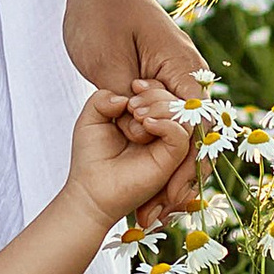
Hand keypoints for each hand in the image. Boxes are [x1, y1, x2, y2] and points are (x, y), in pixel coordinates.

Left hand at [64, 0, 210, 225]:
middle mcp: (187, 80)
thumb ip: (128, 97)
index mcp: (183, 71)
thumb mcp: (109, 60)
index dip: (184, 168)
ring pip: (184, 139)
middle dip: (179, 182)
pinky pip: (168, 126)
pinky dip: (161, 154)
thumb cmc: (102, 15)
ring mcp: (175, 84)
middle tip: (159, 217)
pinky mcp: (159, 88)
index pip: (195, 128)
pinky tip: (148, 183)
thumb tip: (142, 125)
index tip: (171, 197)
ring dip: (171, 175)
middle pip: (195, 140)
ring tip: (154, 212)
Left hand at [65, 79, 196, 230]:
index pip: (165, 88)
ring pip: (184, 114)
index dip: (153, 85)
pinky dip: (167, 124)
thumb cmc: (91, 155)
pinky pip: (182, 135)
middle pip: (178, 97)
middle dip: (156, 93)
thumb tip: (125, 96)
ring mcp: (170, 143)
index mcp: (149, 114)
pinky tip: (146, 124)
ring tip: (136, 114)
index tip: (133, 87)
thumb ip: (103, 97)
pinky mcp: (172, 158)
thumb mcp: (91, 117)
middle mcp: (164, 127)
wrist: (89, 189)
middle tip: (131, 106)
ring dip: (162, 106)